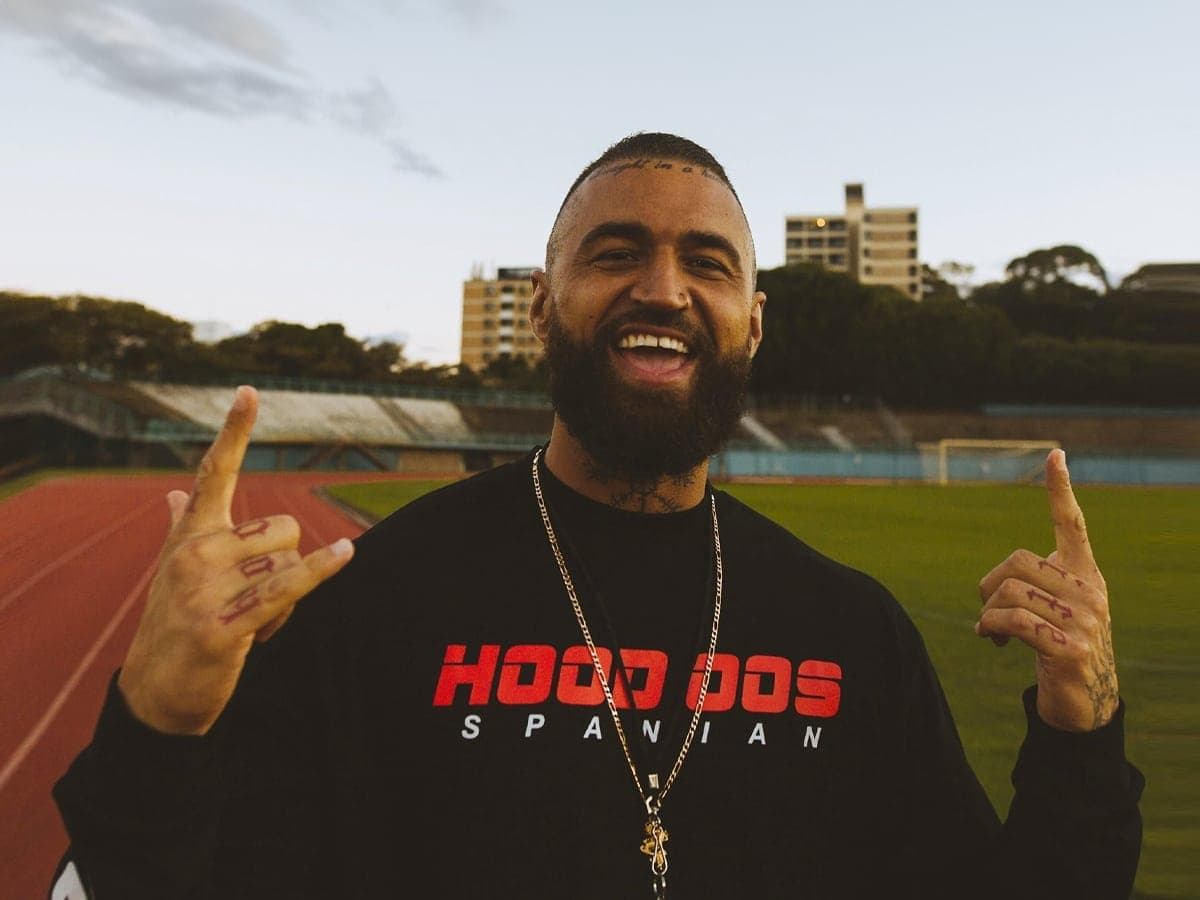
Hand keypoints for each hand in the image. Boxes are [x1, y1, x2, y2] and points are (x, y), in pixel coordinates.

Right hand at [117, 386, 354, 734]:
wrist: (156, 693)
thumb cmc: (175, 624)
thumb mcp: (174, 570)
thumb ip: (183, 527)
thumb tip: (175, 492)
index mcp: (189, 534)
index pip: (215, 473)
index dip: (234, 431)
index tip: (250, 392)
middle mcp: (194, 552)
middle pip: (283, 528)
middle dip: (287, 564)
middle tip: (254, 601)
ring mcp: (204, 587)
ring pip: (288, 561)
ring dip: (288, 598)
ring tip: (252, 623)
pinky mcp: (222, 624)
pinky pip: (286, 587)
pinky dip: (319, 572)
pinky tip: (344, 554)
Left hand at [976, 449, 1117, 731]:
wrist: (1085, 703)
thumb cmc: (1060, 647)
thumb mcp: (1055, 609)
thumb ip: (1037, 586)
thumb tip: (998, 583)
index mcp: (1085, 575)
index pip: (1072, 525)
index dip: (1060, 490)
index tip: (1054, 454)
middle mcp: (1091, 592)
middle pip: (1017, 562)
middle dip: (989, 585)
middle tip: (987, 610)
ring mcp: (1085, 621)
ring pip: (1010, 592)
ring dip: (987, 613)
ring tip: (989, 630)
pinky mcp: (1070, 649)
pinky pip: (1014, 623)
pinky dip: (991, 628)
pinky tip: (991, 640)